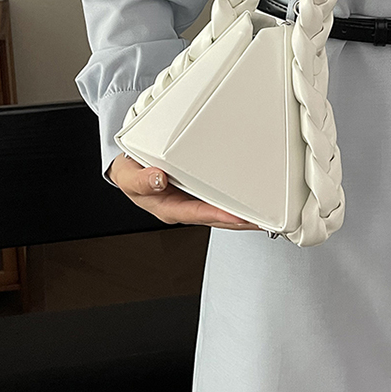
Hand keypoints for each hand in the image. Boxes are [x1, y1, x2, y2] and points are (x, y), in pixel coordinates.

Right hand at [107, 153, 261, 230]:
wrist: (130, 170)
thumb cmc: (131, 174)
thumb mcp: (127, 176)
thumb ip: (140, 180)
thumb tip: (157, 179)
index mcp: (168, 207)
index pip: (197, 213)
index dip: (218, 215)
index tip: (237, 216)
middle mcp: (184, 208)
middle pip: (216, 219)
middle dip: (240, 221)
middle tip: (263, 220)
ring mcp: (193, 203)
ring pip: (221, 213)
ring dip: (242, 215)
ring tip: (264, 216)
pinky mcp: (199, 195)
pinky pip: (219, 201)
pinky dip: (235, 203)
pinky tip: (249, 202)